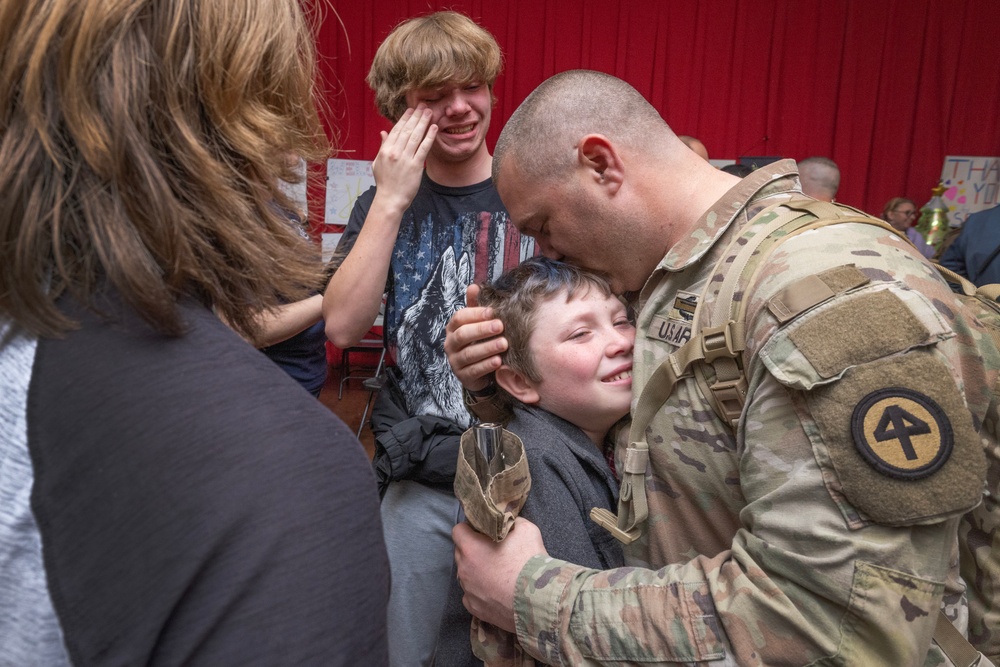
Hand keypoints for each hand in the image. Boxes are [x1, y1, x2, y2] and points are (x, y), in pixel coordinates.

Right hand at [371, 106, 436, 211]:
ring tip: (429, 112)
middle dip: (416, 116)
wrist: (390, 200)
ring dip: (423, 122)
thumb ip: (382, 146)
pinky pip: (424, 148)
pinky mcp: (416, 166)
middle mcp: (395, 152)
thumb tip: (383, 132)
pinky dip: (429, 137)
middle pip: (407, 130)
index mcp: (385, 150)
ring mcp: (405, 159)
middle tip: (423, 105)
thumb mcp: (378, 163)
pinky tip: (434, 128)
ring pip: (416, 136)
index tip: (411, 109)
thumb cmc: (385, 183)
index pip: (396, 129)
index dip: (405, 118)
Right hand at [445, 285, 507, 391]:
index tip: (494, 312)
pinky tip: (499, 361)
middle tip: (501, 326)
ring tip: (504, 343)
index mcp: (453, 328)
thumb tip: (474, 286)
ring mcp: (455, 362)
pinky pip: (473, 371)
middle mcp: (450, 344)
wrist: (480, 371)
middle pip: (462, 335)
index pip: (459, 318)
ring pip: (469, 354)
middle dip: (482, 330)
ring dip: (487, 348)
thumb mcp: (478, 323)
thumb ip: (476, 306)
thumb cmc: (479, 341)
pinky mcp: (463, 377)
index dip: (475, 314)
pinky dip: (486, 365)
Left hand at [453, 518, 546, 632]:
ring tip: (497, 574)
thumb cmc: (529, 562)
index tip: (481, 532)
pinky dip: (480, 592)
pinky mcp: (474, 608)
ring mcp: (467, 590)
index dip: (469, 529)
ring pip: (466, 575)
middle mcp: (464, 569)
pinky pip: (471, 595)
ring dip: (476, 571)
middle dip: (473, 550)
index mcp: (471, 547)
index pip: (458, 531)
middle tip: (493, 552)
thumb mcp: (525, 529)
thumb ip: (510, 522)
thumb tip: (508, 522)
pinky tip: (496, 591)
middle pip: (461, 553)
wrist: (538, 600)